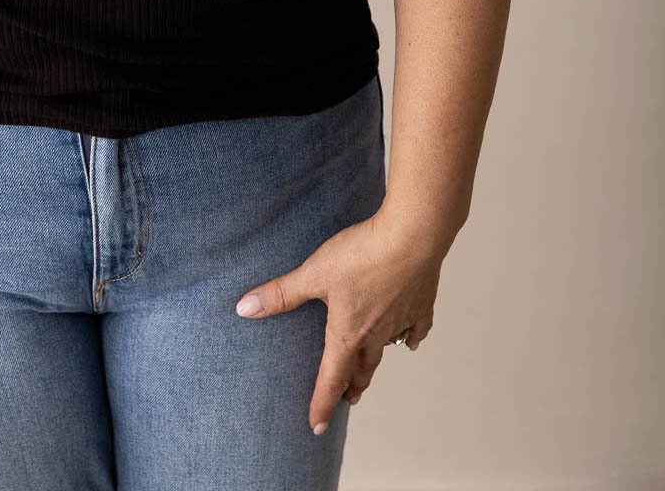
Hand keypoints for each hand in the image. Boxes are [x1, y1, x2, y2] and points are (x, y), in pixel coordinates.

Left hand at [233, 208, 441, 434]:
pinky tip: (410, 341)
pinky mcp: (420, 304)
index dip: (321, 404)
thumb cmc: (362, 255)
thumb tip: (244, 308)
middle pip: (361, 369)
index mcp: (348, 333)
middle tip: (347, 400)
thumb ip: (281, 293)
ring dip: (374, 365)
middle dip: (351, 387)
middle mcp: (376, 335)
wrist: (412, 238)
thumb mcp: (314, 272)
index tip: (316, 426)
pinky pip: (416, 329)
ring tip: (368, 375)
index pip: (331, 378)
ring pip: (386, 351)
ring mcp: (401, 321)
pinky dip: (411, 338)